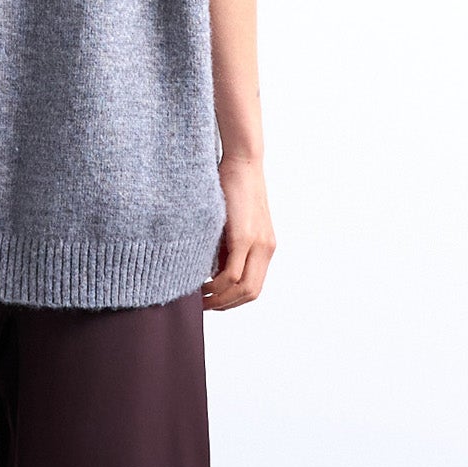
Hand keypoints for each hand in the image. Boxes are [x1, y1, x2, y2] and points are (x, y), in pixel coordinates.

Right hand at [204, 155, 274, 309]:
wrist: (243, 161)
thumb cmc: (232, 187)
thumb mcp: (232, 223)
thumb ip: (226, 246)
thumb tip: (211, 269)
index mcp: (265, 246)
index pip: (254, 286)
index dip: (233, 300)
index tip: (214, 301)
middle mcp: (266, 248)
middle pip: (251, 293)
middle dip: (226, 305)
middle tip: (205, 305)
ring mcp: (257, 244)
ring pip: (244, 288)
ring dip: (221, 299)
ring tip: (201, 299)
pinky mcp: (244, 237)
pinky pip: (233, 274)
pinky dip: (218, 285)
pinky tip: (203, 284)